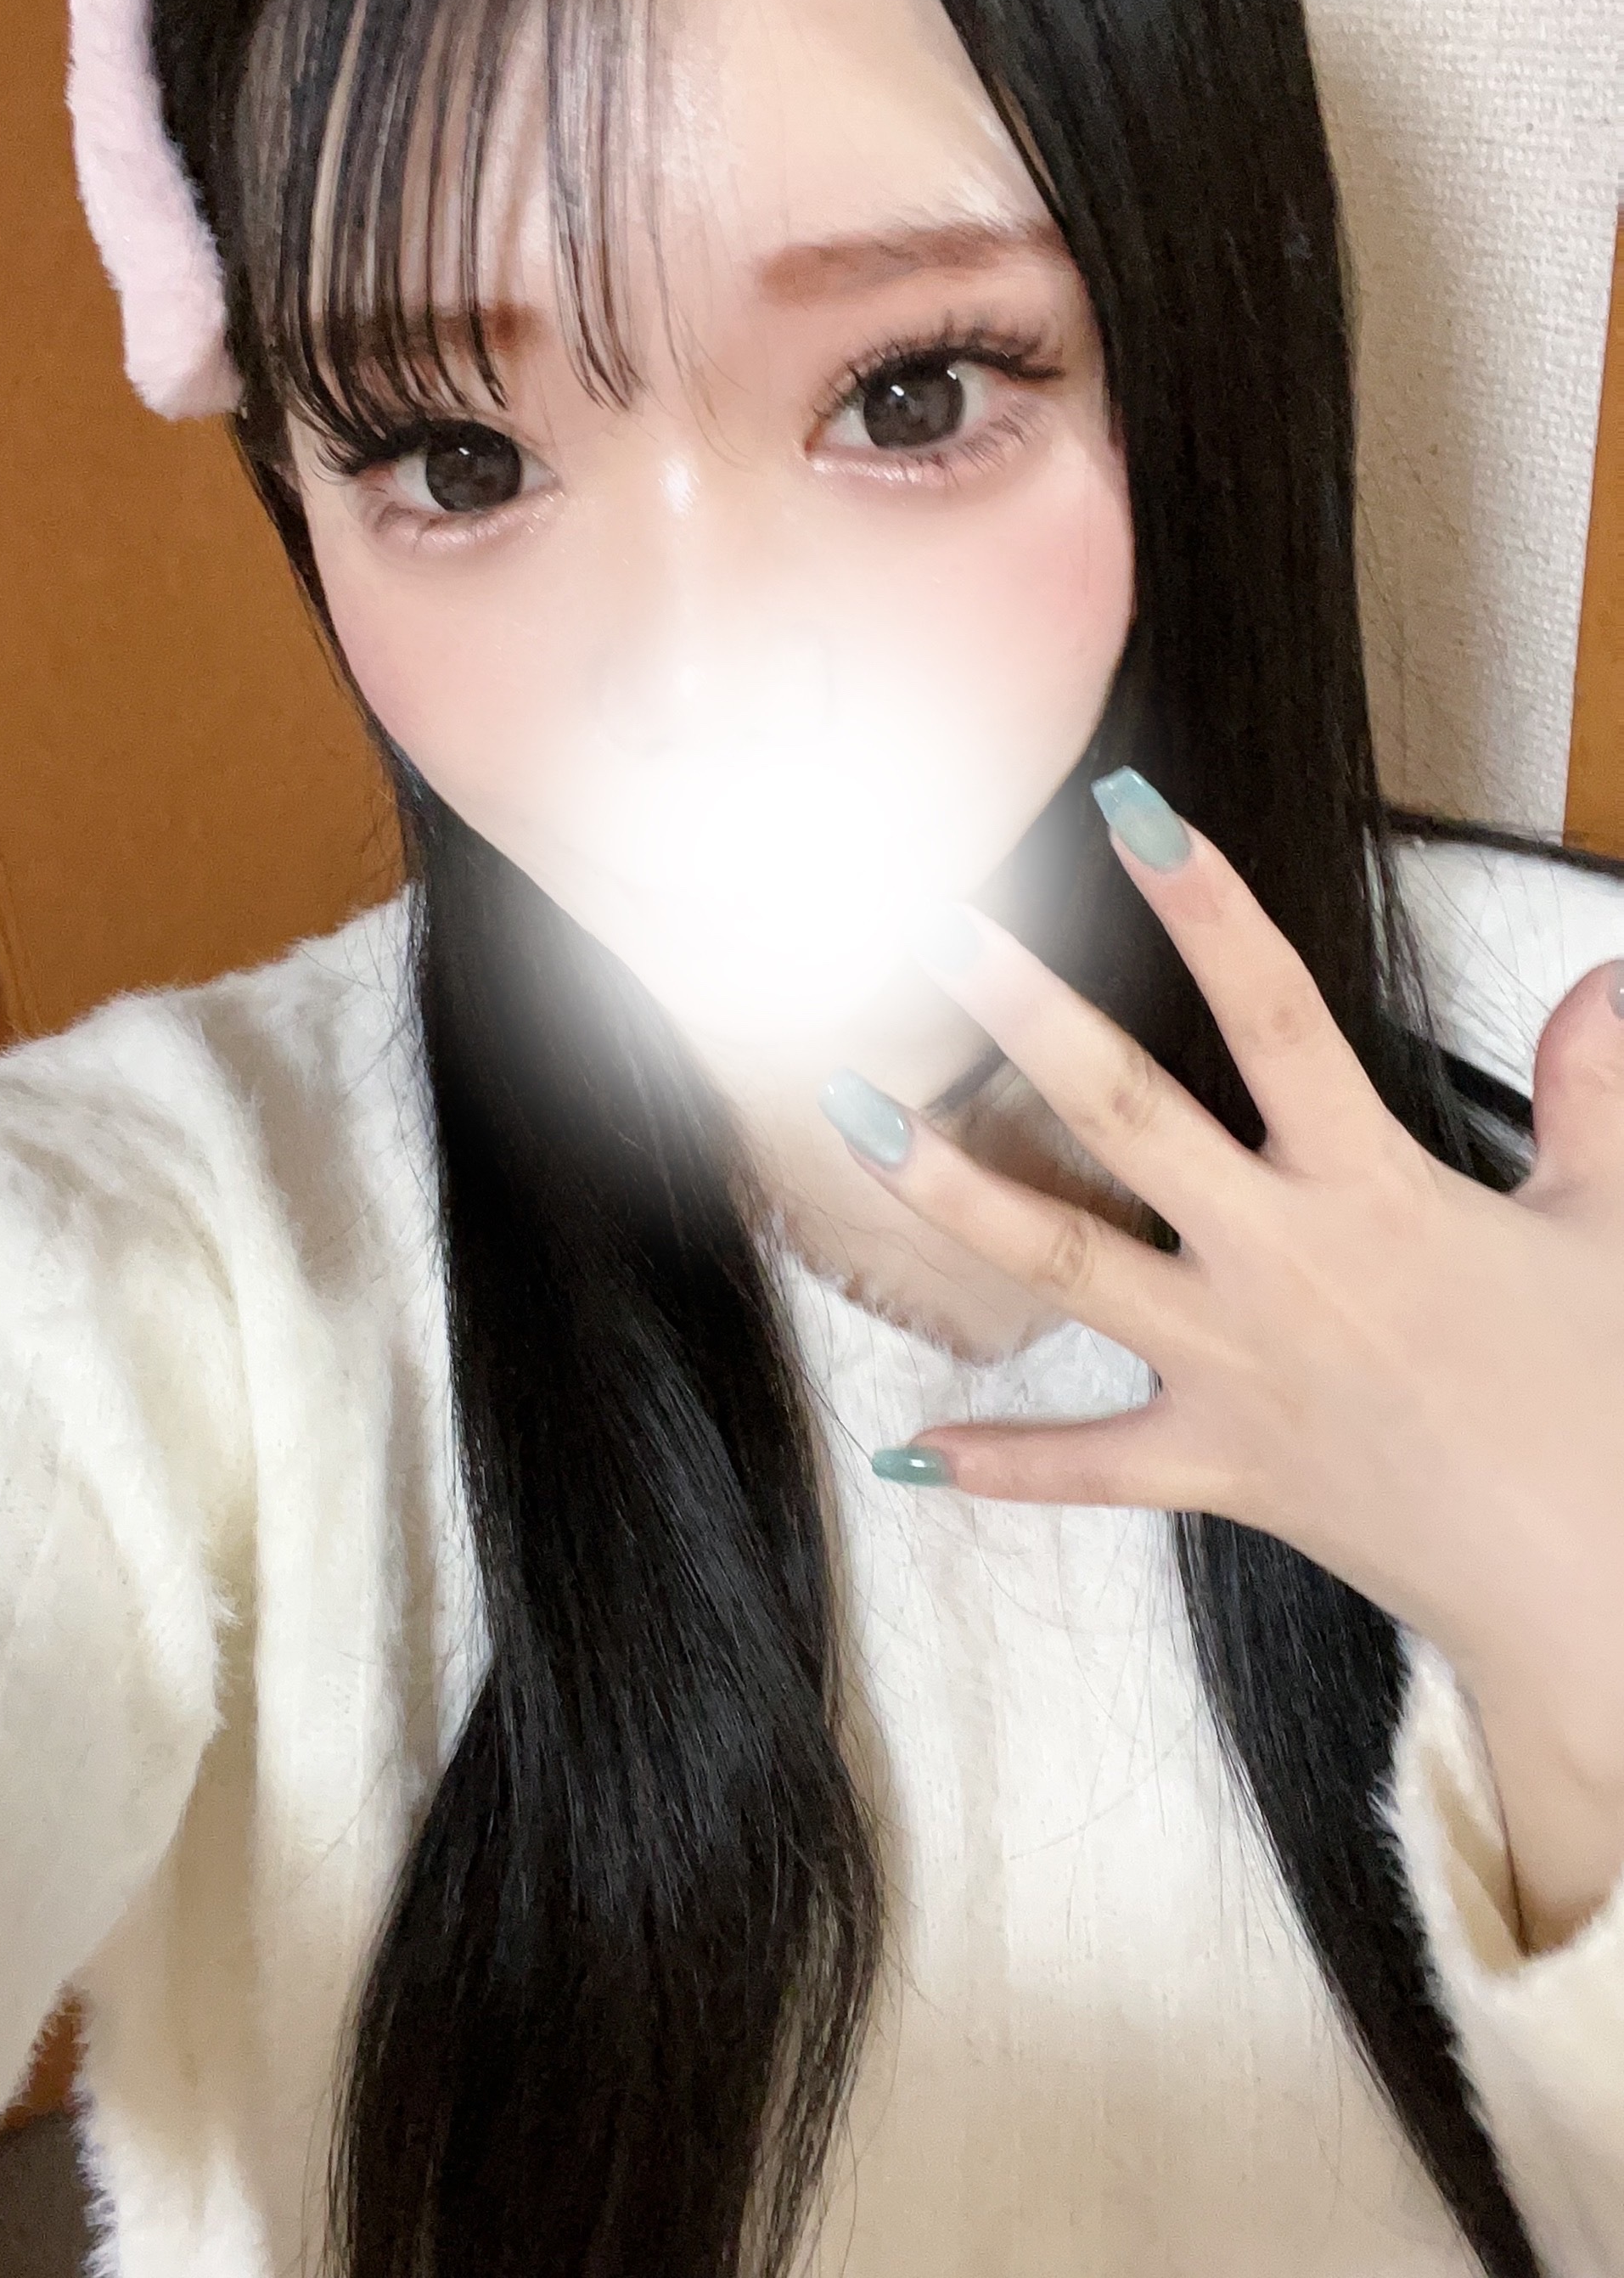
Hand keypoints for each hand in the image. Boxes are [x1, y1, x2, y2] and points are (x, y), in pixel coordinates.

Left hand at [818, 771, 1623, 1936]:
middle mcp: (1281, 1263)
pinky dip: (999, 1466)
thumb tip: (1607, 979)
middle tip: (934, 933)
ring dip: (950, 1192)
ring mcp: (1234, 1368)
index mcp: (1375, 1190)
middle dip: (1025, 1016)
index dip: (1205, 904)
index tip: (1129, 812)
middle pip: (1127, 1116)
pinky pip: (1088, 1470)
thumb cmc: (1604, 1404)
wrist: (1595, 1587)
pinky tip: (907, 1451)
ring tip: (851, 1116)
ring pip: (1064, 1265)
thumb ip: (1595, 1095)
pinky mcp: (1217, 1468)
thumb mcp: (1610, 1229)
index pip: (1278, 1013)